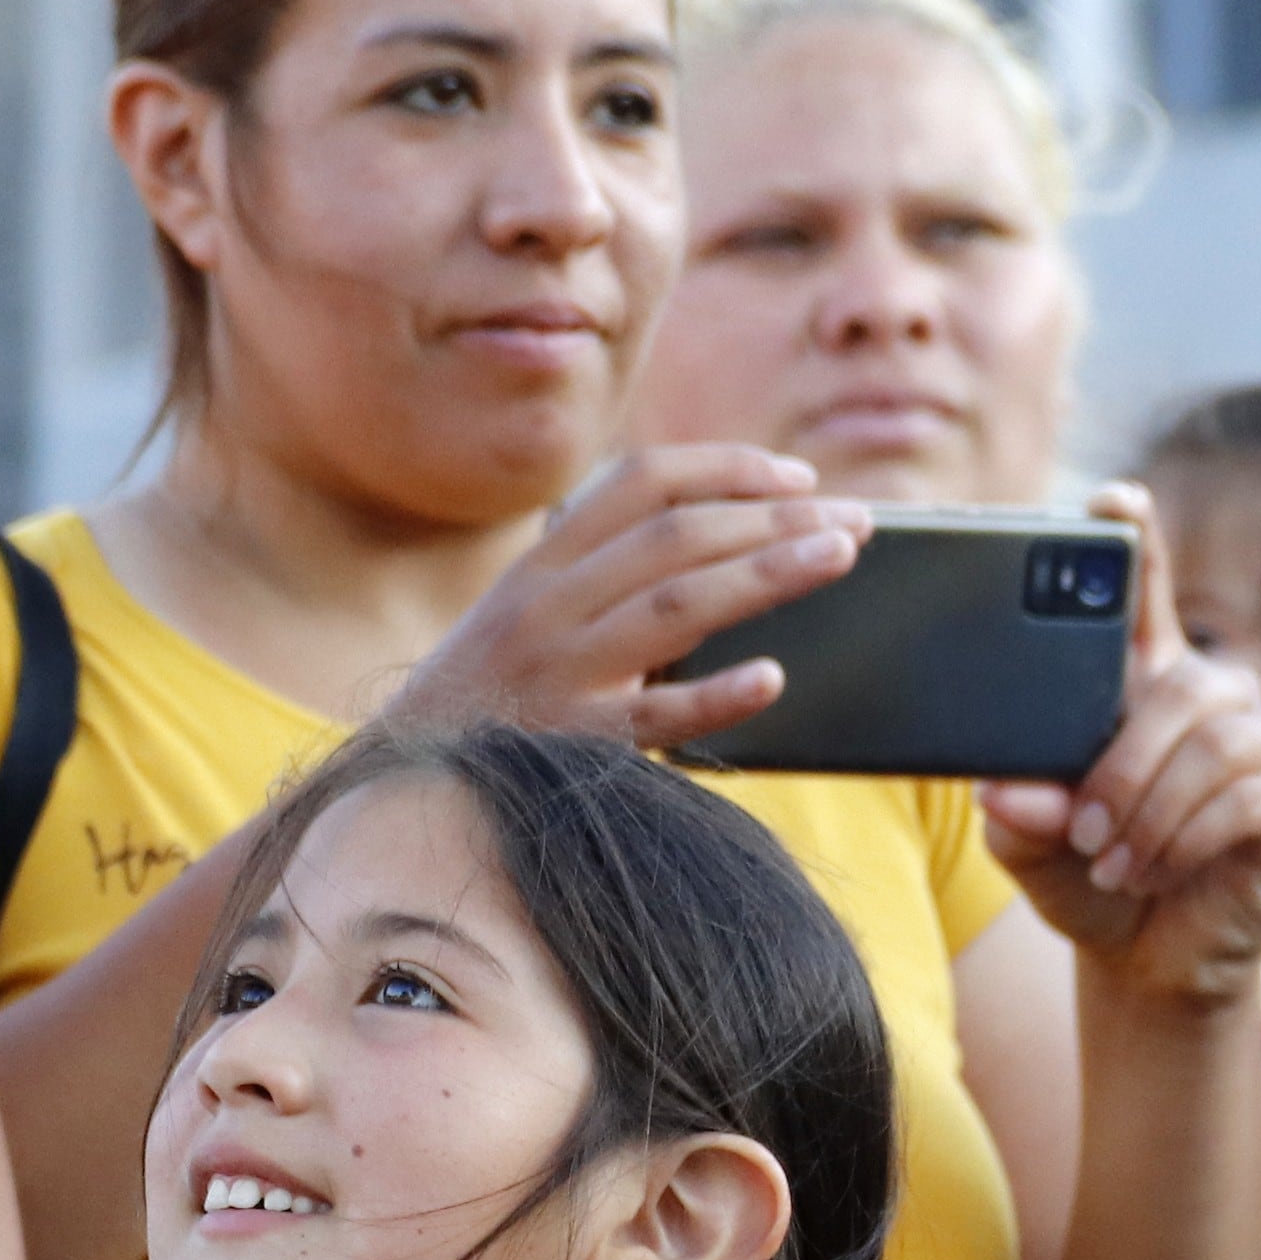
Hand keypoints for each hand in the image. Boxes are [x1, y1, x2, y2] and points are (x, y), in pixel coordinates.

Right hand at [388, 444, 868, 754]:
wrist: (402, 790)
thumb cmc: (489, 702)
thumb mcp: (524, 616)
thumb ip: (600, 573)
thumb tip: (726, 535)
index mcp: (543, 564)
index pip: (643, 482)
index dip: (730, 469)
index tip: (801, 480)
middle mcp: (547, 608)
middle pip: (676, 537)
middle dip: (773, 520)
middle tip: (857, 522)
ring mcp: (557, 676)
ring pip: (675, 606)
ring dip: (766, 573)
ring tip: (839, 556)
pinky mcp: (569, 750)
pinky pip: (654, 719)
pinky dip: (716, 696)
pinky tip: (772, 679)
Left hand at [981, 485, 1260, 1016]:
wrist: (1144, 958)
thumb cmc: (1089, 878)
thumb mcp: (1030, 847)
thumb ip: (1017, 811)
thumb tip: (1007, 789)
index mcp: (1140, 684)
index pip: (1143, 594)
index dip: (1135, 542)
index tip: (1113, 501)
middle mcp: (1210, 696)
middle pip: (1182, 682)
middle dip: (1123, 762)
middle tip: (1080, 828)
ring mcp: (1258, 744)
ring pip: (1217, 742)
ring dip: (1152, 809)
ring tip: (1113, 862)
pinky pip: (1247, 797)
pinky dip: (1188, 838)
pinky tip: (1152, 870)